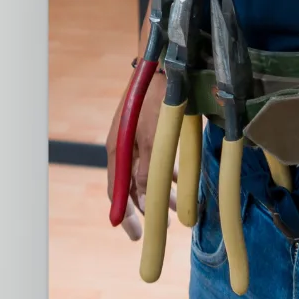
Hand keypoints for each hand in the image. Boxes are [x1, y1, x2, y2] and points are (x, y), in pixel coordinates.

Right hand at [104, 61, 166, 242]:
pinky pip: (157, 158)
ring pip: (146, 173)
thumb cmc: (155, 99)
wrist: (163, 63)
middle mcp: (125, 146)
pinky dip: (168, 173)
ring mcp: (138, 137)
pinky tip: (181, 180)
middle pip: (131, 185)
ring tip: (176, 209)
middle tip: (156, 229)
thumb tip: (143, 197)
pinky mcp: (152, 128)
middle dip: (145, 207)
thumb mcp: (153, 137)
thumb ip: (147, 168)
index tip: (136, 235)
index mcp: (118, 150)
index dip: (126, 215)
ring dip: (160, 192)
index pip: (117, 192)